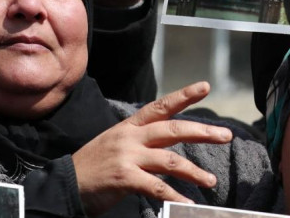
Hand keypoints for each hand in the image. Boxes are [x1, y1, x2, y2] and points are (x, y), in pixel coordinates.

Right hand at [71, 82, 232, 215]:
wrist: (64, 184)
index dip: (184, 95)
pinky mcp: (124, 178)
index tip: (205, 86)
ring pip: (170, 161)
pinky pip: (156, 187)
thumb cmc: (94, 166)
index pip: (161, 106)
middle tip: (226, 135)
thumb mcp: (116, 142)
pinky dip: (175, 197)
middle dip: (203, 132)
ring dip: (194, 172)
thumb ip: (142, 139)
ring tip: (211, 181)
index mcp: (130, 126)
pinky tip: (188, 204)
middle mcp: (130, 137)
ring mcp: (127, 157)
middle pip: (173, 129)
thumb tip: (170, 139)